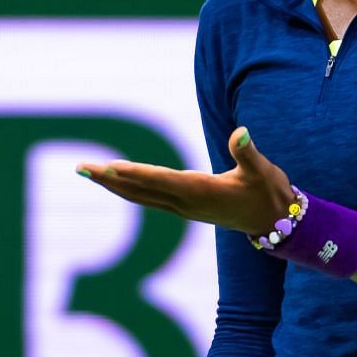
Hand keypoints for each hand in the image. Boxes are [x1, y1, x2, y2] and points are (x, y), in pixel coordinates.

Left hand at [78, 126, 291, 234]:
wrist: (276, 223)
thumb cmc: (269, 193)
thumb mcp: (262, 170)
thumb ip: (248, 151)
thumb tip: (241, 132)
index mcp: (201, 190)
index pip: (161, 180)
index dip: (135, 173)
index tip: (109, 167)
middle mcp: (186, 203)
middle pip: (140, 190)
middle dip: (109, 179)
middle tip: (80, 168)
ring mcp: (183, 209)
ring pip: (139, 196)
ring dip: (112, 185)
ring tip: (87, 172)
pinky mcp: (184, 209)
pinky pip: (148, 199)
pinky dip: (128, 190)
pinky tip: (115, 183)